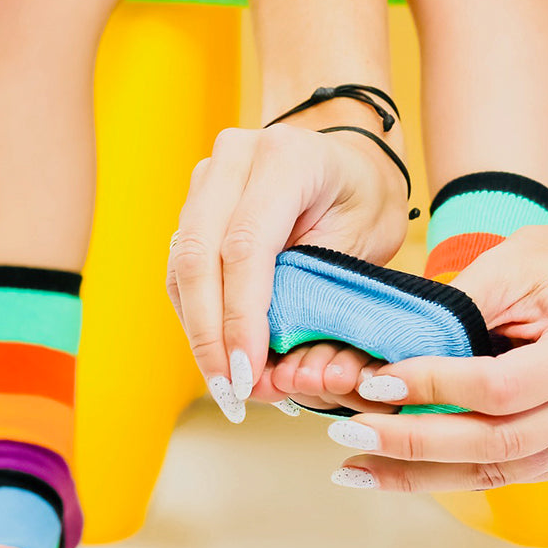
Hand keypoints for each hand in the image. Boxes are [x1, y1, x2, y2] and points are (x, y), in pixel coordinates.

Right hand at [167, 120, 408, 421]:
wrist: (351, 158)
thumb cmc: (365, 198)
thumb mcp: (365, 238)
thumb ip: (318, 287)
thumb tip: (276, 364)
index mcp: (286, 157)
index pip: (246, 244)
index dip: (241, 315)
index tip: (249, 372)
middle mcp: (235, 157)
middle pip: (199, 254)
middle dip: (209, 332)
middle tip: (230, 390)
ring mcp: (208, 176)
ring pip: (182, 264)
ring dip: (198, 330)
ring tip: (223, 383)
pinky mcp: (195, 202)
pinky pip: (183, 266)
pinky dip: (197, 314)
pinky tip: (216, 353)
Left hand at [325, 213, 547, 489]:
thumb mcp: (510, 263)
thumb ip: (455, 310)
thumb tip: (388, 356)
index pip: (501, 386)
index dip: (435, 387)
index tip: (378, 379)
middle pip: (497, 442)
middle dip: (415, 441)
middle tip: (352, 431)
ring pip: (497, 471)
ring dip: (421, 472)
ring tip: (357, 464)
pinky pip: (506, 473)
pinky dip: (448, 472)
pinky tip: (397, 468)